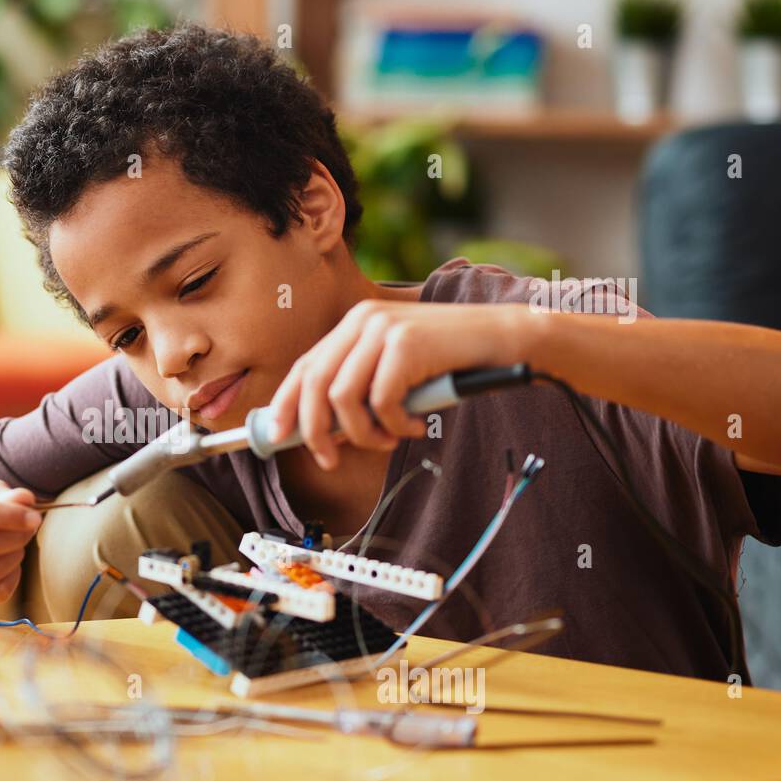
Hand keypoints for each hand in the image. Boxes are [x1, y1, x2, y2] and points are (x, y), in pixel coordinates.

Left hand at [269, 299, 527, 467]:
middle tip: (328, 459)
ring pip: (343, 398)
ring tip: (387, 440)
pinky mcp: (406, 344)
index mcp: (355, 324)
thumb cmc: (450, 363)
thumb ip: (361, 390)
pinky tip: (414, 425)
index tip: (277, 435)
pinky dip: (394, 425)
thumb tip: (323, 432)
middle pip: (315, 384)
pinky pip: (380, 402)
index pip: (305, 366)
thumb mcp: (396, 372)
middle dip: (314, 430)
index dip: (286, 403)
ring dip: (362, 433)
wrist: (503, 341)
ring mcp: (384, 329)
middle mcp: (363, 321)